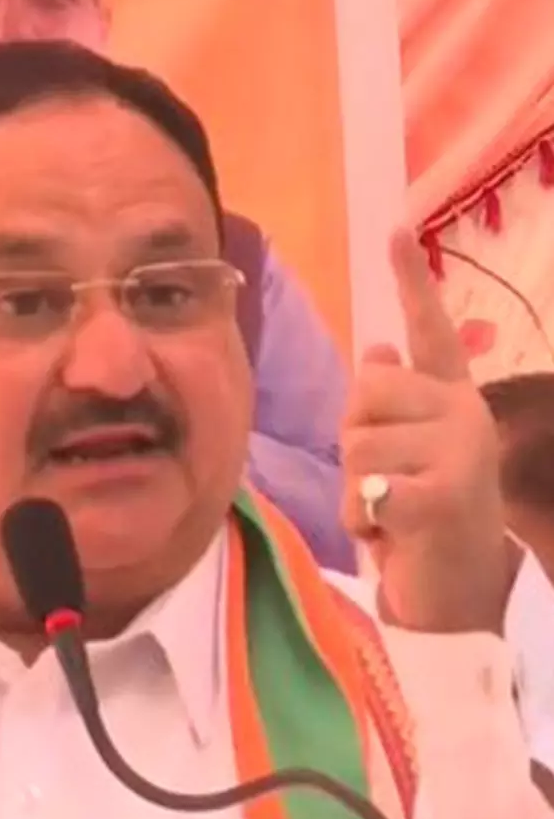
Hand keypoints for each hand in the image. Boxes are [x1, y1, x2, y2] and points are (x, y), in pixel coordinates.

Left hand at [339, 229, 516, 634]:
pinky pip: (365, 486)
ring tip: (389, 510)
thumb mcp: (402, 452)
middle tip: (385, 481)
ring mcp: (461, 451)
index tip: (397, 228)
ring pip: (356, 443)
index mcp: (451, 398)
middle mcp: (465, 413)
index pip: (428, 330)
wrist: (457, 591)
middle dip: (354, 440)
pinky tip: (393, 533)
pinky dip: (363, 518)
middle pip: (363, 394)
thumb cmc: (419, 518)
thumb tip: (379, 350)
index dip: (410, 279)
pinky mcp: (442, 493)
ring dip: (354, 488)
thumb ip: (393, 405)